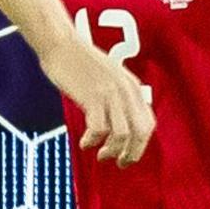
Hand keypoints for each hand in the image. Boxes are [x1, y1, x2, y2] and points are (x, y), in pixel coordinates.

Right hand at [43, 34, 153, 164]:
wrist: (61, 45)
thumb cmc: (79, 62)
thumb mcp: (109, 77)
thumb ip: (117, 95)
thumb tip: (118, 121)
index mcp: (133, 87)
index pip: (148, 123)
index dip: (141, 144)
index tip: (128, 154)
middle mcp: (126, 92)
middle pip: (140, 132)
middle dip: (132, 153)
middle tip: (119, 163)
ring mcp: (110, 95)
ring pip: (122, 134)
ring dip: (112, 150)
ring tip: (101, 155)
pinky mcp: (92, 98)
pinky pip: (99, 129)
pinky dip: (93, 140)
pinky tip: (85, 142)